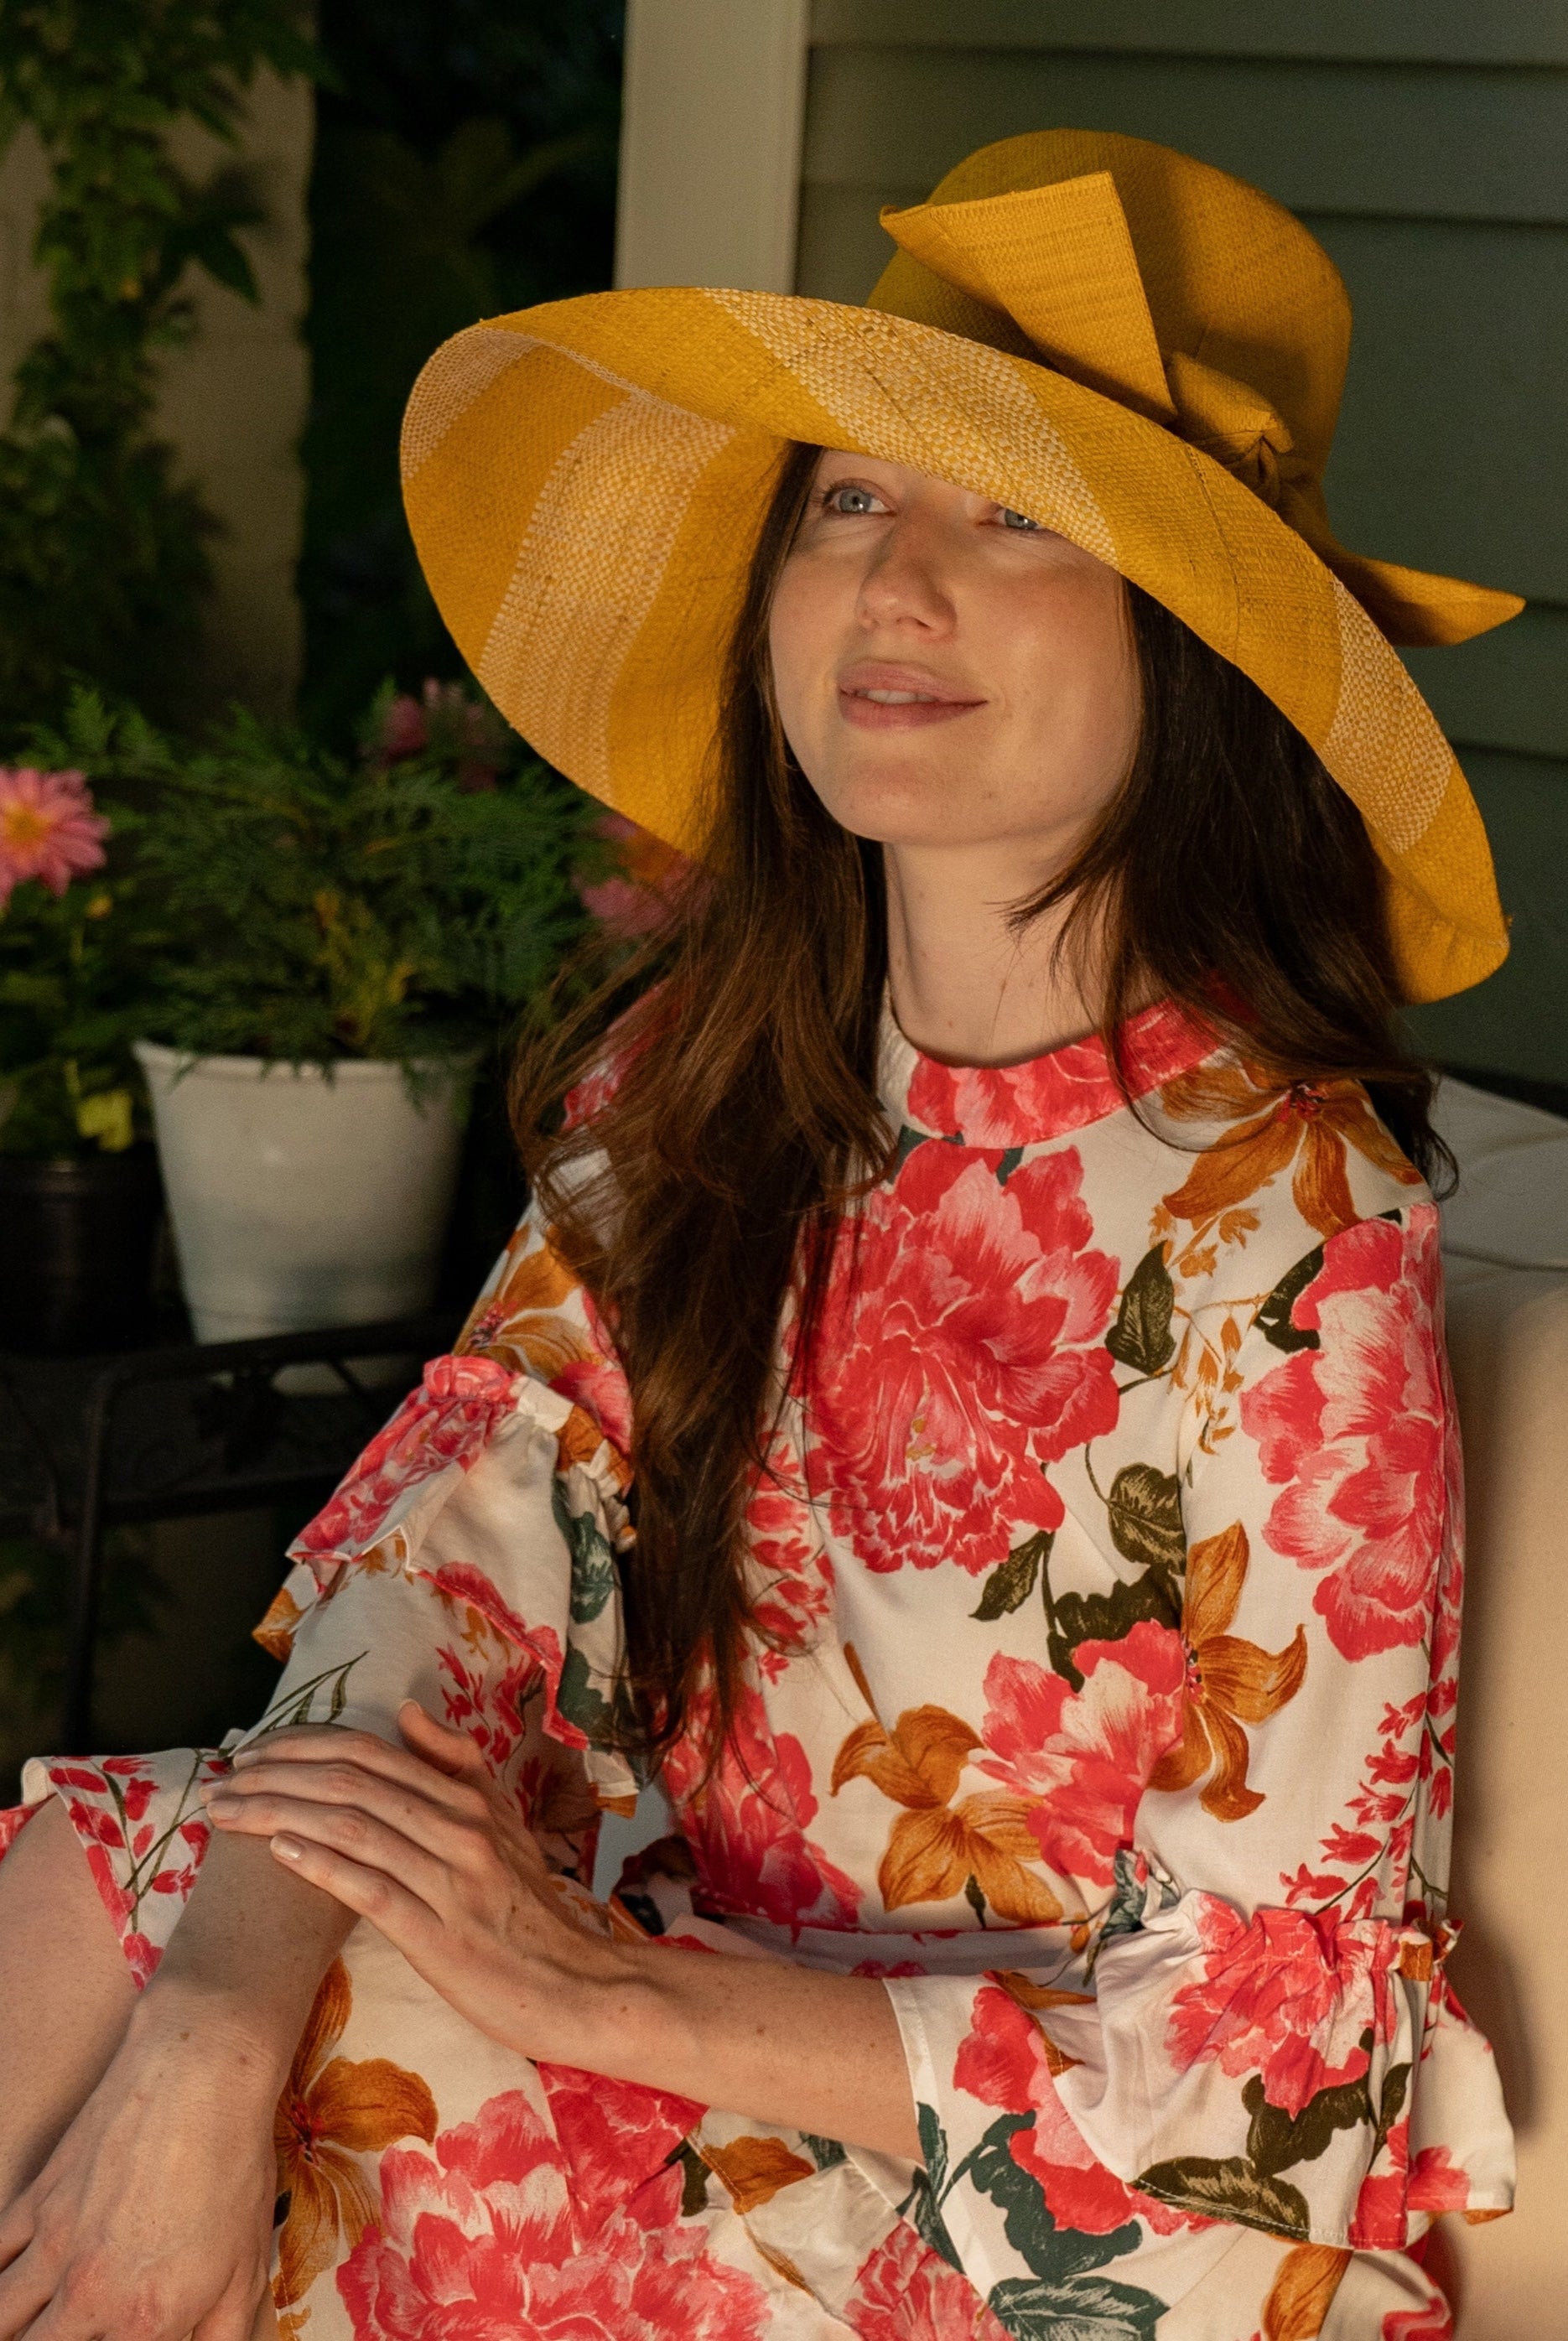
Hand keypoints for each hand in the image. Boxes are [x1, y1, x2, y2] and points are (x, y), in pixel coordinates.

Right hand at [0, 2008, 277, 2340]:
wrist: (198, 2077)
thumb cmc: (232, 2166)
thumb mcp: (247, 2263)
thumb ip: (223, 2334)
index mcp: (143, 2322)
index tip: (118, 2340)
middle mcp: (89, 2295)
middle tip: (71, 2333)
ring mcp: (55, 2247)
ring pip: (4, 2319)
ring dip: (13, 2328)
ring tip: (28, 2326)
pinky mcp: (39, 2201)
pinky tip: (9, 2284)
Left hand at [201, 1705, 625, 2061]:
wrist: (569, 1983)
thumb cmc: (526, 1907)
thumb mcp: (503, 1822)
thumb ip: (457, 1765)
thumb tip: (405, 1710)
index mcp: (468, 1798)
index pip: (373, 1752)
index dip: (305, 1746)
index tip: (254, 1753)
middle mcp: (458, 1827)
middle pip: (352, 1782)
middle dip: (276, 1775)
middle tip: (224, 1782)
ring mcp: (448, 1879)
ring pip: (351, 1827)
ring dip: (279, 1814)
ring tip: (229, 1813)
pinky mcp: (436, 1933)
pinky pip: (368, 1887)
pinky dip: (319, 1863)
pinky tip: (278, 1851)